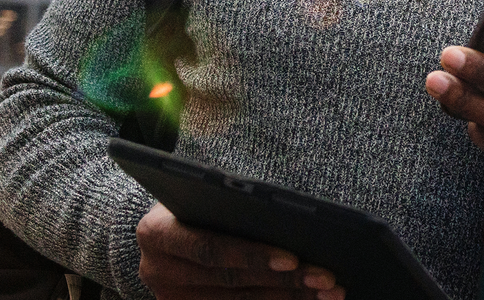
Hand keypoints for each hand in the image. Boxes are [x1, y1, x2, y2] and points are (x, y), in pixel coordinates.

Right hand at [136, 202, 344, 298]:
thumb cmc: (194, 199)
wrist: (159, 226)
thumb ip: (232, 205)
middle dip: (284, 282)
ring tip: (326, 293)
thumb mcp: (203, 194)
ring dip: (288, 299)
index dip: (253, 256)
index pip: (211, 249)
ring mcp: (170, 297)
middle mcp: (157, 271)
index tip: (293, 259)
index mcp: (158, 232)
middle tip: (326, 279)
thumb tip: (289, 216)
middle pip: (230, 281)